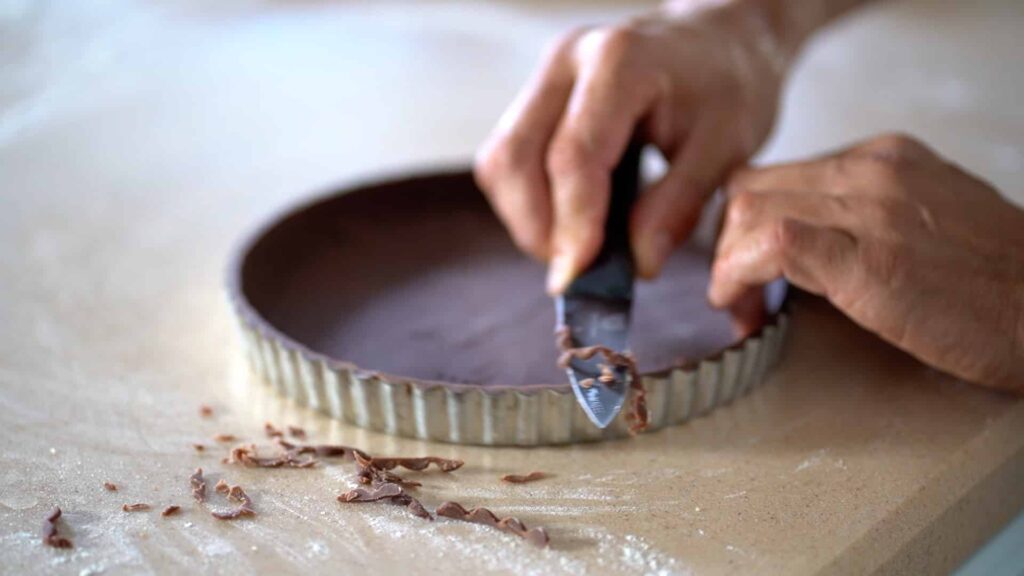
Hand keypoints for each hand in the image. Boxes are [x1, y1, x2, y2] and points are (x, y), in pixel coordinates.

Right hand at [474, 0, 800, 293]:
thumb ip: (679, 206)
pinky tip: (571, 219)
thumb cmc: (726, 86)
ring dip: (528, 219)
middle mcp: (567, 62)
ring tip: (579, 246)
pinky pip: (508, 160)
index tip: (578, 275)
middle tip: (579, 269)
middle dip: (537, 228)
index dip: (572, 224)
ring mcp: (544, 77)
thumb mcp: (727, 147)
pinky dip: (530, 203)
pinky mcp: (534, 99)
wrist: (717, 42)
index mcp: (620, 62)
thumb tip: (637, 265)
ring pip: (499, 162)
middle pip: (514, 158)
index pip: (573, 155)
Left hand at [710, 133, 1023, 390]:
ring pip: (750, 209)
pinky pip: (772, 243)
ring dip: (726, 263)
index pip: (777, 173)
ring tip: (738, 306)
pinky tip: (741, 305)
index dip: (745, 223)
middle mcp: (873, 169)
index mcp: (884, 158)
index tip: (743, 266)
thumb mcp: (925, 220)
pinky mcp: (870, 258)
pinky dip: (737, 273)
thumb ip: (863, 215)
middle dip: (726, 243)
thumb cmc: (993, 283)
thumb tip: (798, 239)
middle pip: (752, 187)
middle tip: (733, 292)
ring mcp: (872, 209)